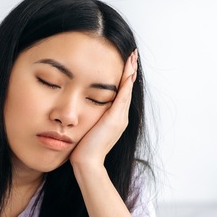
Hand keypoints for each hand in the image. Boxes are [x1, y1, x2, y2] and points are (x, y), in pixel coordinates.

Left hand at [70, 49, 137, 168]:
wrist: (88, 162)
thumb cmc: (84, 148)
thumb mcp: (89, 128)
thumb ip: (92, 118)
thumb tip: (83, 109)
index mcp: (116, 118)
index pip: (122, 93)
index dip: (125, 77)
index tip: (126, 62)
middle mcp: (121, 116)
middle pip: (127, 88)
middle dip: (130, 70)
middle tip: (133, 54)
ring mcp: (120, 118)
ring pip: (127, 90)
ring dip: (130, 72)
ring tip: (132, 57)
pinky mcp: (114, 119)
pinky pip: (122, 98)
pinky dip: (126, 85)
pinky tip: (128, 73)